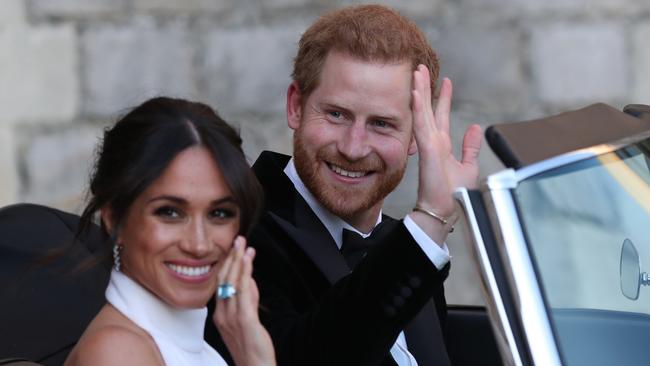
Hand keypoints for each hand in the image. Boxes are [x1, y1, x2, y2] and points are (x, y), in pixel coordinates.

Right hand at [213, 236, 275, 365]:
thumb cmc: (251, 347)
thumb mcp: (247, 319)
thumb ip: (248, 299)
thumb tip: (249, 279)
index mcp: (220, 314)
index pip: (221, 284)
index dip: (227, 265)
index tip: (233, 249)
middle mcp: (222, 314)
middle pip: (224, 279)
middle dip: (231, 257)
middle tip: (238, 239)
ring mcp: (231, 317)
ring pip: (232, 282)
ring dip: (238, 261)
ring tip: (243, 244)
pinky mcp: (244, 320)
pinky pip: (243, 292)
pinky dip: (245, 273)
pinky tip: (248, 261)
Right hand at [410, 65, 481, 242]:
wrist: (444, 210)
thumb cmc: (453, 194)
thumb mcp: (468, 166)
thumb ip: (470, 147)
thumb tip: (475, 127)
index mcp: (442, 145)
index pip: (441, 115)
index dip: (443, 97)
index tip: (445, 81)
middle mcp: (433, 141)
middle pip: (427, 109)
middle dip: (425, 88)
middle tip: (421, 68)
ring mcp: (428, 144)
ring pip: (422, 112)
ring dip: (419, 91)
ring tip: (417, 72)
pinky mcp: (427, 149)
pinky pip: (421, 124)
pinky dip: (418, 108)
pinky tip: (415, 93)